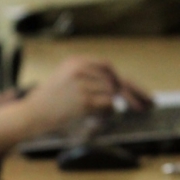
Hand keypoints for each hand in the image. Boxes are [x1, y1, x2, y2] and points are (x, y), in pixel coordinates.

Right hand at [18, 57, 151, 134]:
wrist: (29, 115)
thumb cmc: (49, 104)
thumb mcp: (66, 81)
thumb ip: (90, 81)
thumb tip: (120, 93)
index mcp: (76, 62)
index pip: (108, 68)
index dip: (127, 82)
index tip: (143, 94)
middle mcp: (80, 69)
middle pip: (115, 79)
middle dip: (134, 93)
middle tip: (149, 105)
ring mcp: (82, 84)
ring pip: (112, 93)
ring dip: (115, 106)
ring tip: (107, 114)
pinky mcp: (84, 100)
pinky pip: (107, 105)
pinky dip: (109, 113)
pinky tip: (101, 117)